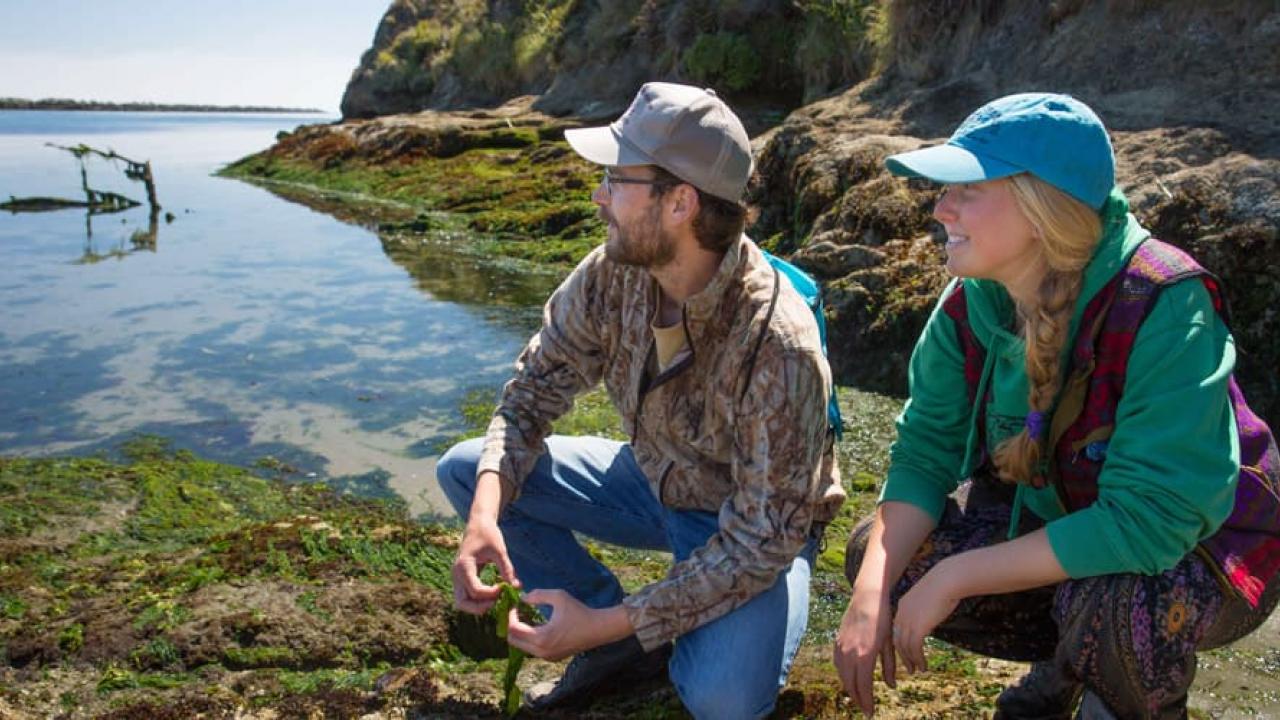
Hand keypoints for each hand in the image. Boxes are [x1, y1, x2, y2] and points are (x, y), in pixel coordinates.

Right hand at [451, 516, 517, 613]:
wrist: (478, 524)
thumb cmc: (489, 534)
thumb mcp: (499, 550)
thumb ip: (507, 569)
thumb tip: (516, 587)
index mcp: (464, 566)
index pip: (475, 591)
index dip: (492, 594)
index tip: (505, 587)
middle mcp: (456, 574)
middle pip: (462, 603)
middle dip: (480, 607)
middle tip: (498, 600)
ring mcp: (457, 578)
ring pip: (462, 602)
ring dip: (478, 605)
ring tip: (496, 597)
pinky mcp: (461, 579)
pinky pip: (466, 596)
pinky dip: (478, 600)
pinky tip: (493, 592)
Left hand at [506, 589, 629, 660]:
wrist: (599, 629)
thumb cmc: (580, 611)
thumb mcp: (559, 596)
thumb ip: (537, 595)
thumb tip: (522, 598)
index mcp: (542, 637)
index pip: (513, 629)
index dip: (510, 615)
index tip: (515, 605)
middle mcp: (542, 651)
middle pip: (513, 641)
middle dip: (512, 626)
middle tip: (517, 612)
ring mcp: (546, 657)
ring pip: (522, 647)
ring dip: (521, 632)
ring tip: (527, 616)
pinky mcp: (551, 658)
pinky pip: (532, 649)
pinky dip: (530, 638)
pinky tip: (537, 625)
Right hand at [834, 588, 895, 716]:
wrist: (868, 598)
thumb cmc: (883, 619)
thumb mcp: (889, 644)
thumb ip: (889, 667)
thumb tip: (891, 686)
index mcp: (865, 655)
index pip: (863, 686)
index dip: (866, 701)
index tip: (870, 712)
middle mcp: (850, 653)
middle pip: (850, 684)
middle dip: (857, 699)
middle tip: (864, 708)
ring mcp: (842, 647)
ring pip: (842, 675)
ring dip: (849, 688)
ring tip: (858, 696)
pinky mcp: (837, 641)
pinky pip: (838, 664)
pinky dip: (843, 675)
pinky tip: (849, 678)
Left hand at [892, 561, 961, 673]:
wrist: (947, 579)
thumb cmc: (945, 585)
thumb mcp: (930, 599)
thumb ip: (925, 610)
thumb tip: (930, 619)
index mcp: (903, 605)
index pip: (897, 628)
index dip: (901, 642)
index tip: (907, 652)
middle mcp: (901, 613)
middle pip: (897, 639)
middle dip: (903, 656)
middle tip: (910, 667)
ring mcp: (908, 620)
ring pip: (905, 647)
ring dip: (912, 661)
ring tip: (918, 669)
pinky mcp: (918, 627)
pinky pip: (915, 648)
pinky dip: (918, 660)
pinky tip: (925, 666)